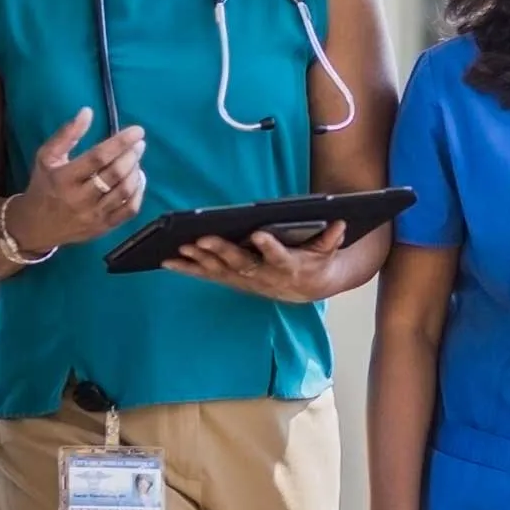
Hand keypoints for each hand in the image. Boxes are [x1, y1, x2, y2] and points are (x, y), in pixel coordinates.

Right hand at [5, 108, 145, 255]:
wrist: (36, 226)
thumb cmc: (43, 185)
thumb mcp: (46, 157)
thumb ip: (66, 134)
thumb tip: (88, 111)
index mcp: (64, 178)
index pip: (97, 157)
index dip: (120, 142)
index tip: (137, 130)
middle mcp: (80, 198)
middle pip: (114, 174)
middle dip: (131, 155)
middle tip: (138, 144)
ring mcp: (93, 215)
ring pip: (124, 191)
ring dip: (136, 172)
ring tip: (136, 160)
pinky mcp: (103, 228)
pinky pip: (129, 210)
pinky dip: (139, 192)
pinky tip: (138, 179)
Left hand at [165, 222, 345, 303]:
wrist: (307, 288)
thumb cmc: (315, 262)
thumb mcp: (328, 250)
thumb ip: (332, 238)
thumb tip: (340, 222)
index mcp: (288, 266)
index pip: (279, 256)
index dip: (269, 247)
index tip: (259, 234)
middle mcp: (263, 276)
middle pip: (240, 264)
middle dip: (220, 252)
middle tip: (201, 239)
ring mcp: (246, 280)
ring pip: (219, 271)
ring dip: (198, 261)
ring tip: (178, 248)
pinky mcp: (233, 281)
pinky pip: (208, 275)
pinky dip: (188, 269)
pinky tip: (169, 261)